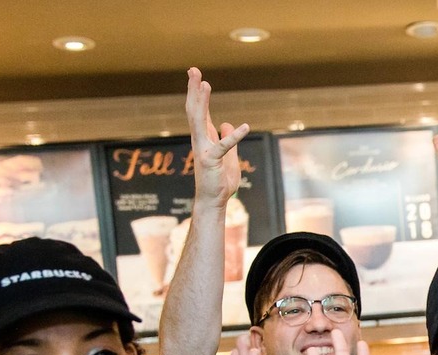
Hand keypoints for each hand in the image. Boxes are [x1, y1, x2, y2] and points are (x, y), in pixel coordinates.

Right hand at [184, 68, 249, 207]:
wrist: (214, 200)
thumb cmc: (220, 181)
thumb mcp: (229, 157)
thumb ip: (227, 140)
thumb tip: (226, 124)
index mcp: (205, 138)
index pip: (201, 111)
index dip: (199, 94)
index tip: (197, 77)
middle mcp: (200, 140)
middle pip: (195, 110)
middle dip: (193, 90)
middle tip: (193, 70)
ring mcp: (203, 149)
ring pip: (199, 121)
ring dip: (201, 102)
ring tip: (204, 85)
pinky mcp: (211, 161)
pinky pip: (223, 147)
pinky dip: (233, 137)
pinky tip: (244, 126)